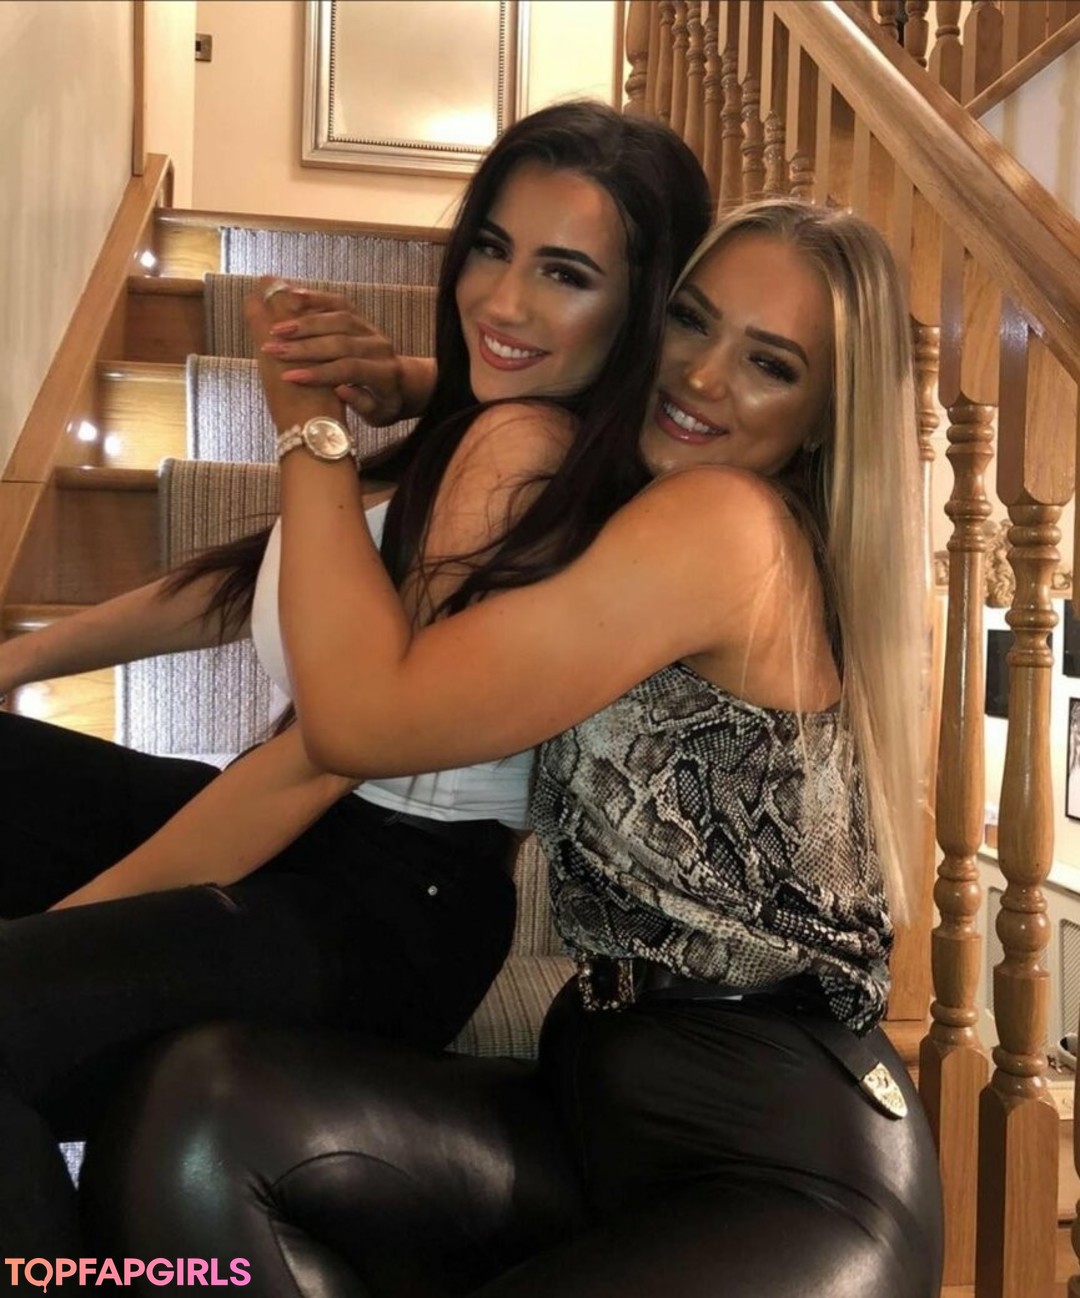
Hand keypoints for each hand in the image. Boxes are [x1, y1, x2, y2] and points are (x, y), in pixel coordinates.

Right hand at [252, 284, 408, 426]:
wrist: (401, 383)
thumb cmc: (384, 405)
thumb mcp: (378, 415)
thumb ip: (362, 404)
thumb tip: (340, 389)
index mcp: (385, 373)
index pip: (349, 369)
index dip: (319, 373)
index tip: (289, 377)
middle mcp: (380, 346)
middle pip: (340, 341)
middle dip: (304, 346)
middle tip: (274, 350)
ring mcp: (371, 328)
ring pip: (337, 318)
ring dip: (305, 322)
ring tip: (276, 329)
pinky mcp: (361, 317)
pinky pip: (338, 303)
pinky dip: (316, 298)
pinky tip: (292, 296)